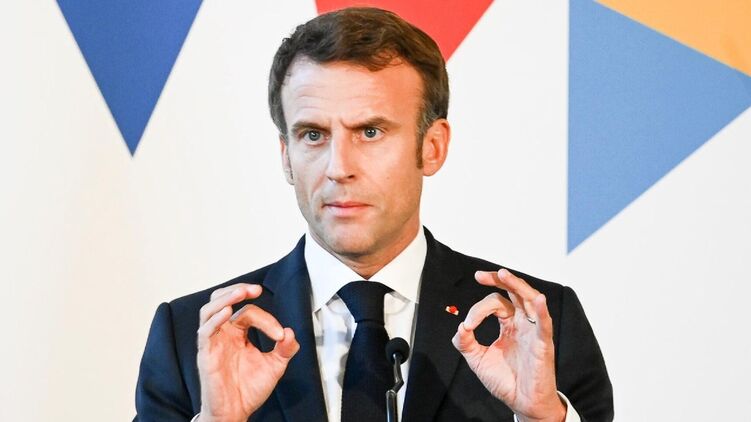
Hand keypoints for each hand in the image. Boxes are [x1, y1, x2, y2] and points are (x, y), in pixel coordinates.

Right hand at [196, 283, 298, 421]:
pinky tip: (228, 313)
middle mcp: (223, 333)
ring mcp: (212, 342)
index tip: (280, 335)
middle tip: (256, 288)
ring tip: (241, 292)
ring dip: (225, 298)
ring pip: (209, 310)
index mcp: (237, 333)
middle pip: (223, 299)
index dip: (267, 319)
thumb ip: (286, 349)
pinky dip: (215, 319)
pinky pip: (205, 332)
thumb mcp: (275, 366)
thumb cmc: (250, 389)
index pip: (249, 312)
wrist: (236, 413)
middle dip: (238, 289)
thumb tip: (290, 332)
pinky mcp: (205, 354)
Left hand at [452, 269, 564, 421]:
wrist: (521, 403)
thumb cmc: (505, 381)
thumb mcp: (478, 360)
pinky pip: (545, 324)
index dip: (477, 310)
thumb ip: (466, 343)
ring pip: (529, 300)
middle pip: (513, 293)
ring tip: (503, 274)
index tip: (468, 325)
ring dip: (517, 285)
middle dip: (498, 280)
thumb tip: (460, 327)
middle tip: (480, 275)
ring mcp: (533, 331)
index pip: (494, 303)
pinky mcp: (543, 344)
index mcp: (508, 324)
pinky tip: (538, 299)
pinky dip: (542, 310)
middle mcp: (522, 323)